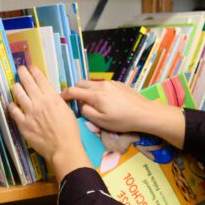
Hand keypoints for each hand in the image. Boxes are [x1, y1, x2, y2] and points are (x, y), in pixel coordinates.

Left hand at [8, 65, 91, 179]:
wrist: (63, 148)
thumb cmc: (69, 130)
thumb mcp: (67, 110)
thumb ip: (56, 100)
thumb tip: (49, 95)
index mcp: (52, 97)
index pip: (39, 78)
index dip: (33, 70)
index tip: (30, 67)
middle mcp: (39, 102)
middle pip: (27, 82)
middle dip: (22, 73)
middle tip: (20, 70)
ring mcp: (29, 112)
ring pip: (17, 93)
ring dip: (16, 87)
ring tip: (16, 86)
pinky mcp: (23, 124)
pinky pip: (13, 110)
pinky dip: (12, 105)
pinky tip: (13, 104)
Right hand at [63, 79, 185, 148]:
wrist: (145, 113)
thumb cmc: (122, 120)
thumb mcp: (101, 121)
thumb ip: (86, 112)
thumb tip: (81, 105)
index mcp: (95, 95)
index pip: (73, 90)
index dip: (64, 94)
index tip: (60, 99)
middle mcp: (101, 85)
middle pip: (81, 84)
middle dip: (75, 91)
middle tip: (74, 102)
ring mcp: (111, 83)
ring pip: (92, 84)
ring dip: (87, 91)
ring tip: (90, 103)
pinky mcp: (119, 84)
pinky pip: (103, 85)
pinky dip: (98, 91)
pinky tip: (105, 101)